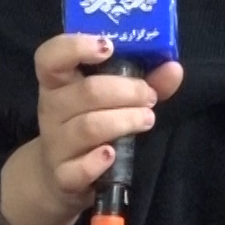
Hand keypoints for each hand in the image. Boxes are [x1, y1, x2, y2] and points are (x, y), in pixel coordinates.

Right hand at [28, 33, 183, 209]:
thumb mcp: (111, 100)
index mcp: (58, 83)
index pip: (50, 57)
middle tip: (149, 96)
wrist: (59, 177)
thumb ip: (142, 81)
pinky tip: (112, 154)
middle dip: (125, 91)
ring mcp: (55, 145)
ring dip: (123, 120)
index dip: (75, 46)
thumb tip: (173, 67)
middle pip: (86, 92)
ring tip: (146, 119)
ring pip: (87, 127)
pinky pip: (77, 169)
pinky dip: (96, 161)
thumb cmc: (90, 124)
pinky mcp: (63, 177)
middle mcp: (52, 110)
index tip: (108, 46)